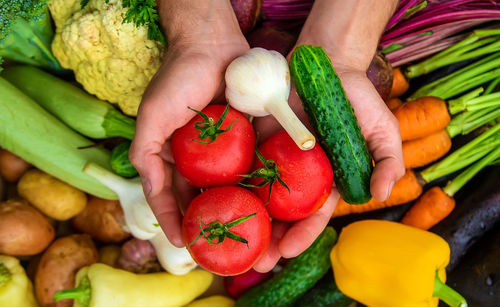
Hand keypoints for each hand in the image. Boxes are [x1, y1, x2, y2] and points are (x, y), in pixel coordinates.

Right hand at [130, 33, 248, 246]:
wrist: (213, 46)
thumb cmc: (178, 78)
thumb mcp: (152, 117)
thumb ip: (144, 155)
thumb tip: (150, 191)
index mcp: (173, 159)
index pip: (171, 198)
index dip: (174, 221)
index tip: (183, 243)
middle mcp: (200, 161)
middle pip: (204, 201)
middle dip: (212, 228)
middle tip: (221, 252)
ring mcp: (226, 154)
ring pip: (231, 192)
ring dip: (240, 218)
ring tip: (252, 241)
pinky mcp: (250, 143)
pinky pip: (255, 170)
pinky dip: (259, 191)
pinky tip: (268, 210)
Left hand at [251, 57, 403, 272]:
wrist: (326, 63)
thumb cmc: (357, 97)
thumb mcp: (382, 129)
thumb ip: (387, 161)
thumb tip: (380, 195)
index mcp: (328, 179)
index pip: (314, 215)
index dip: (302, 235)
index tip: (287, 252)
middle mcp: (299, 175)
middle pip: (282, 213)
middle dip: (269, 238)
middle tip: (254, 262)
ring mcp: (276, 158)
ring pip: (259, 195)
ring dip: (247, 218)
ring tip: (232, 241)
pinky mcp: (258, 139)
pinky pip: (243, 163)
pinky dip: (232, 182)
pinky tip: (217, 199)